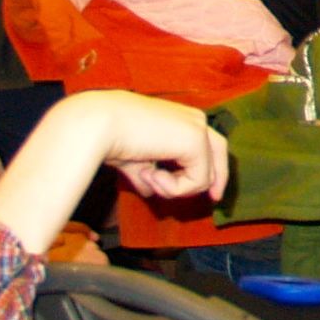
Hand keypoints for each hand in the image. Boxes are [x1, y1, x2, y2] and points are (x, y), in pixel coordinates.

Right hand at [84, 92, 229, 201]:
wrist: (99, 124)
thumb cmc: (110, 139)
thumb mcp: (133, 160)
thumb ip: (146, 173)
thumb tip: (150, 191)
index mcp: (181, 119)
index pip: (208, 145)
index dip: (213, 169)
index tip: (213, 195)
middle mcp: (193, 119)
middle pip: (219, 153)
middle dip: (216, 180)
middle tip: (214, 200)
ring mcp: (198, 128)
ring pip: (204, 175)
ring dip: (174, 189)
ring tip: (146, 175)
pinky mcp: (196, 140)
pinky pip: (197, 181)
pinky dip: (174, 188)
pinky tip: (150, 173)